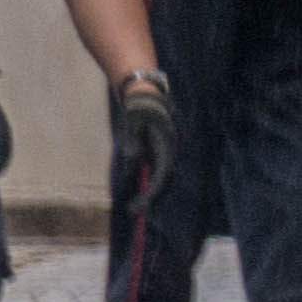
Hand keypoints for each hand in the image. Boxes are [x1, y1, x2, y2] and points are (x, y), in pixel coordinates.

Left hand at [106, 70, 176, 205]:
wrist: (144, 90)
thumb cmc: (137, 104)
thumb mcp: (132, 122)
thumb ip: (133, 143)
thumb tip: (134, 162)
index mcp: (167, 143)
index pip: (161, 175)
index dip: (150, 193)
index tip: (137, 206)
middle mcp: (169, 149)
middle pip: (163, 180)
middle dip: (150, 198)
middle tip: (133, 212)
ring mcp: (165, 149)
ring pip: (161, 176)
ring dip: (149, 192)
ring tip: (135, 206)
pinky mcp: (158, 149)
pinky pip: (156, 170)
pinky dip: (148, 182)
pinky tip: (138, 190)